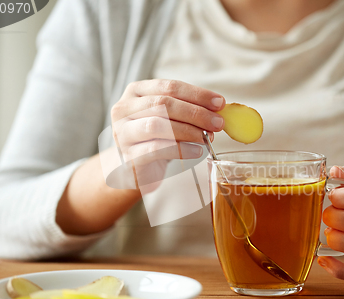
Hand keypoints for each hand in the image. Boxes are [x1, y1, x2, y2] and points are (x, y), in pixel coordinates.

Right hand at [110, 79, 224, 188]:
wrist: (133, 167)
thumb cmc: (154, 138)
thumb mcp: (169, 118)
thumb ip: (187, 109)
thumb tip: (218, 108)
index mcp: (136, 91)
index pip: (169, 86)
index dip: (197, 94)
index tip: (220, 103)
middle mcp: (124, 108)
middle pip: (163, 104)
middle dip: (196, 113)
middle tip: (217, 123)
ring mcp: (123, 132)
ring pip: (157, 125)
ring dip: (188, 130)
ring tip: (207, 137)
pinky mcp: (128, 155)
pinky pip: (156, 149)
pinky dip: (181, 149)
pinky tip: (197, 151)